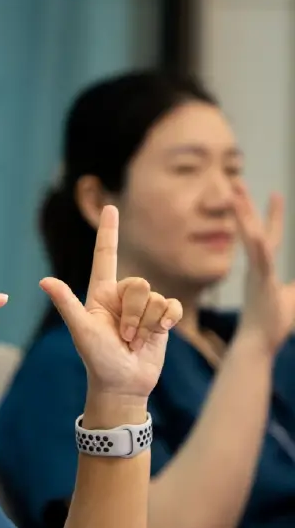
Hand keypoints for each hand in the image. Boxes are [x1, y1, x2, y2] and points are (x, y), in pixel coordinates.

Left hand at [41, 206, 181, 400]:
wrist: (122, 384)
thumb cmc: (97, 359)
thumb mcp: (81, 331)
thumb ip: (67, 304)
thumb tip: (44, 281)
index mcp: (100, 294)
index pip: (106, 256)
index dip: (109, 232)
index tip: (111, 206)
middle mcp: (122, 296)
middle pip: (138, 284)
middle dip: (133, 313)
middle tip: (123, 336)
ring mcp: (143, 307)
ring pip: (155, 297)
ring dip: (146, 324)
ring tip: (134, 341)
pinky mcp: (162, 317)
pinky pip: (171, 305)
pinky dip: (166, 321)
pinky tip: (158, 334)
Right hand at [236, 189, 294, 353]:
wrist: (258, 344)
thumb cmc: (273, 324)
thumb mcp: (293, 296)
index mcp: (263, 268)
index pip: (269, 235)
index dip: (273, 215)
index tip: (275, 194)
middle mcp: (256, 267)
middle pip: (252, 230)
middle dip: (246, 207)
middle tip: (237, 183)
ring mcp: (257, 274)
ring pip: (251, 240)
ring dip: (244, 218)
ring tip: (237, 197)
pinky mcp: (260, 284)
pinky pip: (260, 262)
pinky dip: (258, 247)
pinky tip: (257, 233)